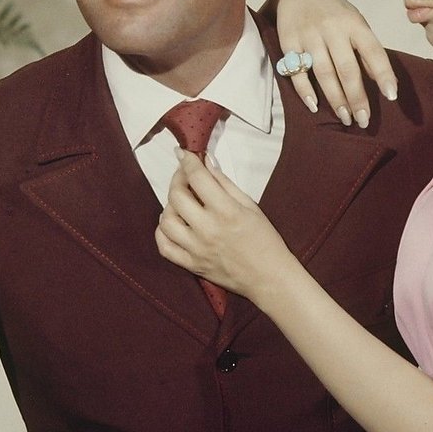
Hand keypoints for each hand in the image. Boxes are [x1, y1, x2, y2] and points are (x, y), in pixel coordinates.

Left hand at [155, 151, 298, 300]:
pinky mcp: (191, 265)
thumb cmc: (265, 240)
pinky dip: (162, 232)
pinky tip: (172, 223)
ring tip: (181, 201)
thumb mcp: (250, 205)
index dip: (187, 161)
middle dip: (178, 179)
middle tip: (185, 175)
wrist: (269, 278)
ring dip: (170, 205)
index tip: (183, 153)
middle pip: (177, 196)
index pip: (197, 178)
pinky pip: (164, 247)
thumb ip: (224, 183)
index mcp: (226, 212)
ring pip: (166, 220)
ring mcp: (196, 249)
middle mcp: (208, 230)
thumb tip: (206, 162)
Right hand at [264, 0, 395, 127]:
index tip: (392, 96)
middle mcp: (333, 29)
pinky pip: (297, 71)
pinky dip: (305, 90)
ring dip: (336, 99)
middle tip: (363, 120)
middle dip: (357, 97)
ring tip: (345, 118)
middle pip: (347, 69)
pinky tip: (314, 105)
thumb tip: (378, 79)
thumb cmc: (332, 10)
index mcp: (354, 23)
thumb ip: (365, 47)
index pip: (373, 51)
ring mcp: (310, 35)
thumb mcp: (354, 20)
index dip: (383, 74)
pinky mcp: (289, 41)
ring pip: (325, 73)